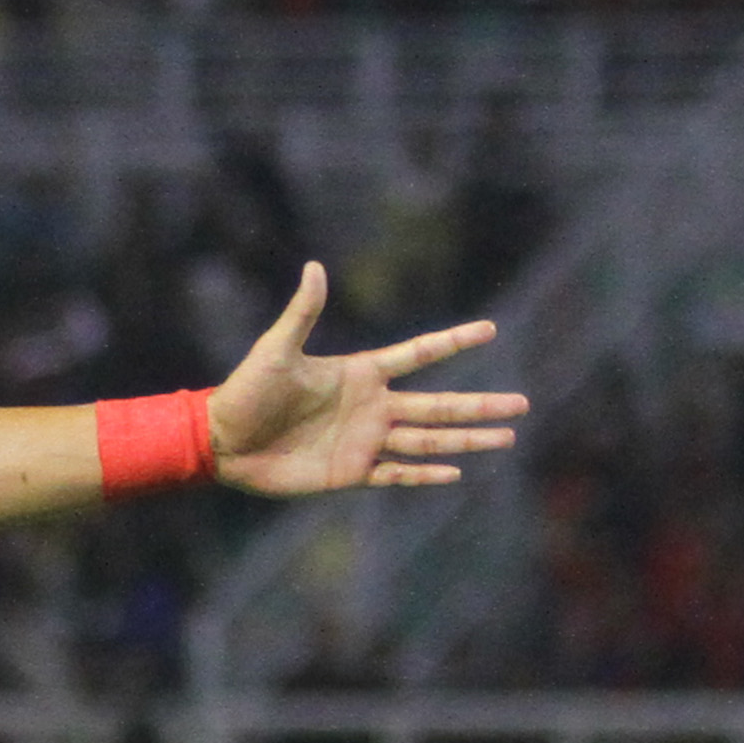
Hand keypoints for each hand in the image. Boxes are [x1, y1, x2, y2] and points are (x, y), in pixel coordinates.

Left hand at [206, 262, 528, 495]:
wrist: (219, 442)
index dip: (453, 341)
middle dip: (480, 405)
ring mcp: (364, 441)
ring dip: (467, 440)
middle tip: (523, 403)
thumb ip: (303, 312)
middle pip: (439, 404)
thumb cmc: (245, 391)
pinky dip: (425, 475)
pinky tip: (456, 474)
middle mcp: (372, 407)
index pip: (419, 354)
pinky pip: (396, 474)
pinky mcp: (350, 473)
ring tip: (507, 436)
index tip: (491, 329)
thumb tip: (315, 267)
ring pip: (429, 440)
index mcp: (360, 373)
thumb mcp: (276, 349)